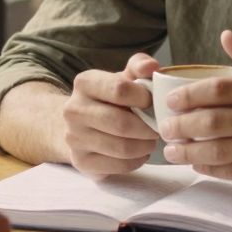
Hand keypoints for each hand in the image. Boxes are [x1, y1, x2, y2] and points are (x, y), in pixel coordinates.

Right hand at [61, 52, 161, 175]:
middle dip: (147, 128)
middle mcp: (74, 110)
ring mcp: (74, 138)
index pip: (119, 89)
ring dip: (144, 146)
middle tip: (158, 128)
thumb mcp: (122, 77)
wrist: (79, 125)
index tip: (152, 102)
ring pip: (122, 148)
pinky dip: (136, 160)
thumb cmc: (109, 99)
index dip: (144, 98)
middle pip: (121, 124)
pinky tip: (139, 152)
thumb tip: (152, 67)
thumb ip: (139, 66)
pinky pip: (118, 166)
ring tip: (150, 140)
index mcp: (84, 83)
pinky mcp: (81, 161)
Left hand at [159, 30, 231, 186]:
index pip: (221, 89)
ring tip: (173, 150)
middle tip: (165, 128)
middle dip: (184, 126)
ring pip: (223, 150)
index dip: (191, 96)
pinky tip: (198, 164)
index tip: (172, 101)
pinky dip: (213, 169)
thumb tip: (225, 36)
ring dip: (191, 151)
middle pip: (216, 121)